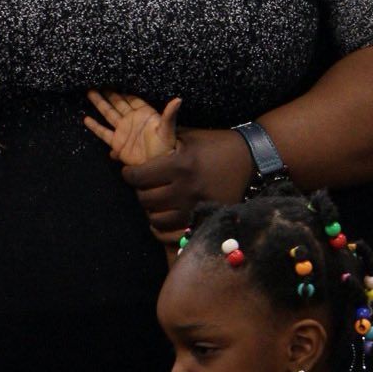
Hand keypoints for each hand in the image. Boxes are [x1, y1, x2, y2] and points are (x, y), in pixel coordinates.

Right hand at [85, 91, 180, 165]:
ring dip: (100, 104)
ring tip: (90, 92)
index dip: (123, 90)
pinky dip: (95, 127)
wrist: (158, 166)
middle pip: (118, 103)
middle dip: (108, 93)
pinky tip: (86, 119)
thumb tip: (178, 99)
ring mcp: (123, 131)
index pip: (132, 99)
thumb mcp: (167, 129)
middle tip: (98, 82)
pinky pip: (104, 133)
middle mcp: (132, 120)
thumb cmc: (166, 147)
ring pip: (108, 114)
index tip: (114, 80)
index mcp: (144, 114)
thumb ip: (169, 114)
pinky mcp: (117, 143)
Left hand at [121, 126, 253, 241]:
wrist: (252, 158)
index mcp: (180, 164)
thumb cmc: (217, 143)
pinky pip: (173, 235)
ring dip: (151, 211)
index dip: (129, 175)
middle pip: (146, 200)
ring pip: (157, 220)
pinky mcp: (207, 219)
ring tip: (155, 202)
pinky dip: (163, 230)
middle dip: (140, 192)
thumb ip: (158, 141)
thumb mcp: (188, 136)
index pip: (139, 177)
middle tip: (144, 187)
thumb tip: (120, 151)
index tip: (129, 173)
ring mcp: (197, 207)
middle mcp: (186, 188)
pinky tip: (163, 219)